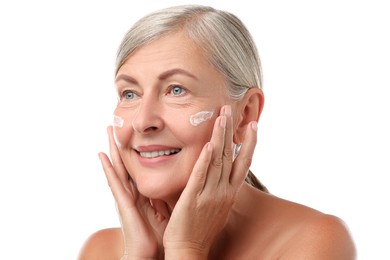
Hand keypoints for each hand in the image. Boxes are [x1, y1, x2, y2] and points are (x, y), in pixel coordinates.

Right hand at [99, 126, 168, 258]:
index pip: (139, 167)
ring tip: (108, 130)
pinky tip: (102, 156)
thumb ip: (167, 197)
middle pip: (127, 162)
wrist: (151, 256)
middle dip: (122, 143)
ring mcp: (126, 197)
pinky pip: (115, 183)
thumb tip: (176, 184)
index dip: (136, 150)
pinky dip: (108, 169)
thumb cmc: (160, 236)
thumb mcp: (167, 210)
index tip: (135, 133)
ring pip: (119, 167)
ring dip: (112, 149)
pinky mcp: (124, 204)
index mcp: (143, 193)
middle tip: (117, 124)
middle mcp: (132, 192)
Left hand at [163, 105, 257, 257]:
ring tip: (222, 116)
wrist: (189, 250)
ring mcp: (210, 195)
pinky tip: (207, 144)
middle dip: (233, 131)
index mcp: (229, 193)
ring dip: (220, 137)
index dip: (249, 143)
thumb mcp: (216, 206)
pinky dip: (204, 159)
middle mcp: (223, 191)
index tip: (253, 126)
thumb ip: (218, 187)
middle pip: (231, 156)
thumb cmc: (200, 228)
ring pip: (217, 160)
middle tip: (233, 109)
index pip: (243, 163)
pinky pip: (200, 176)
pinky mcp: (193, 199)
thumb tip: (219, 173)